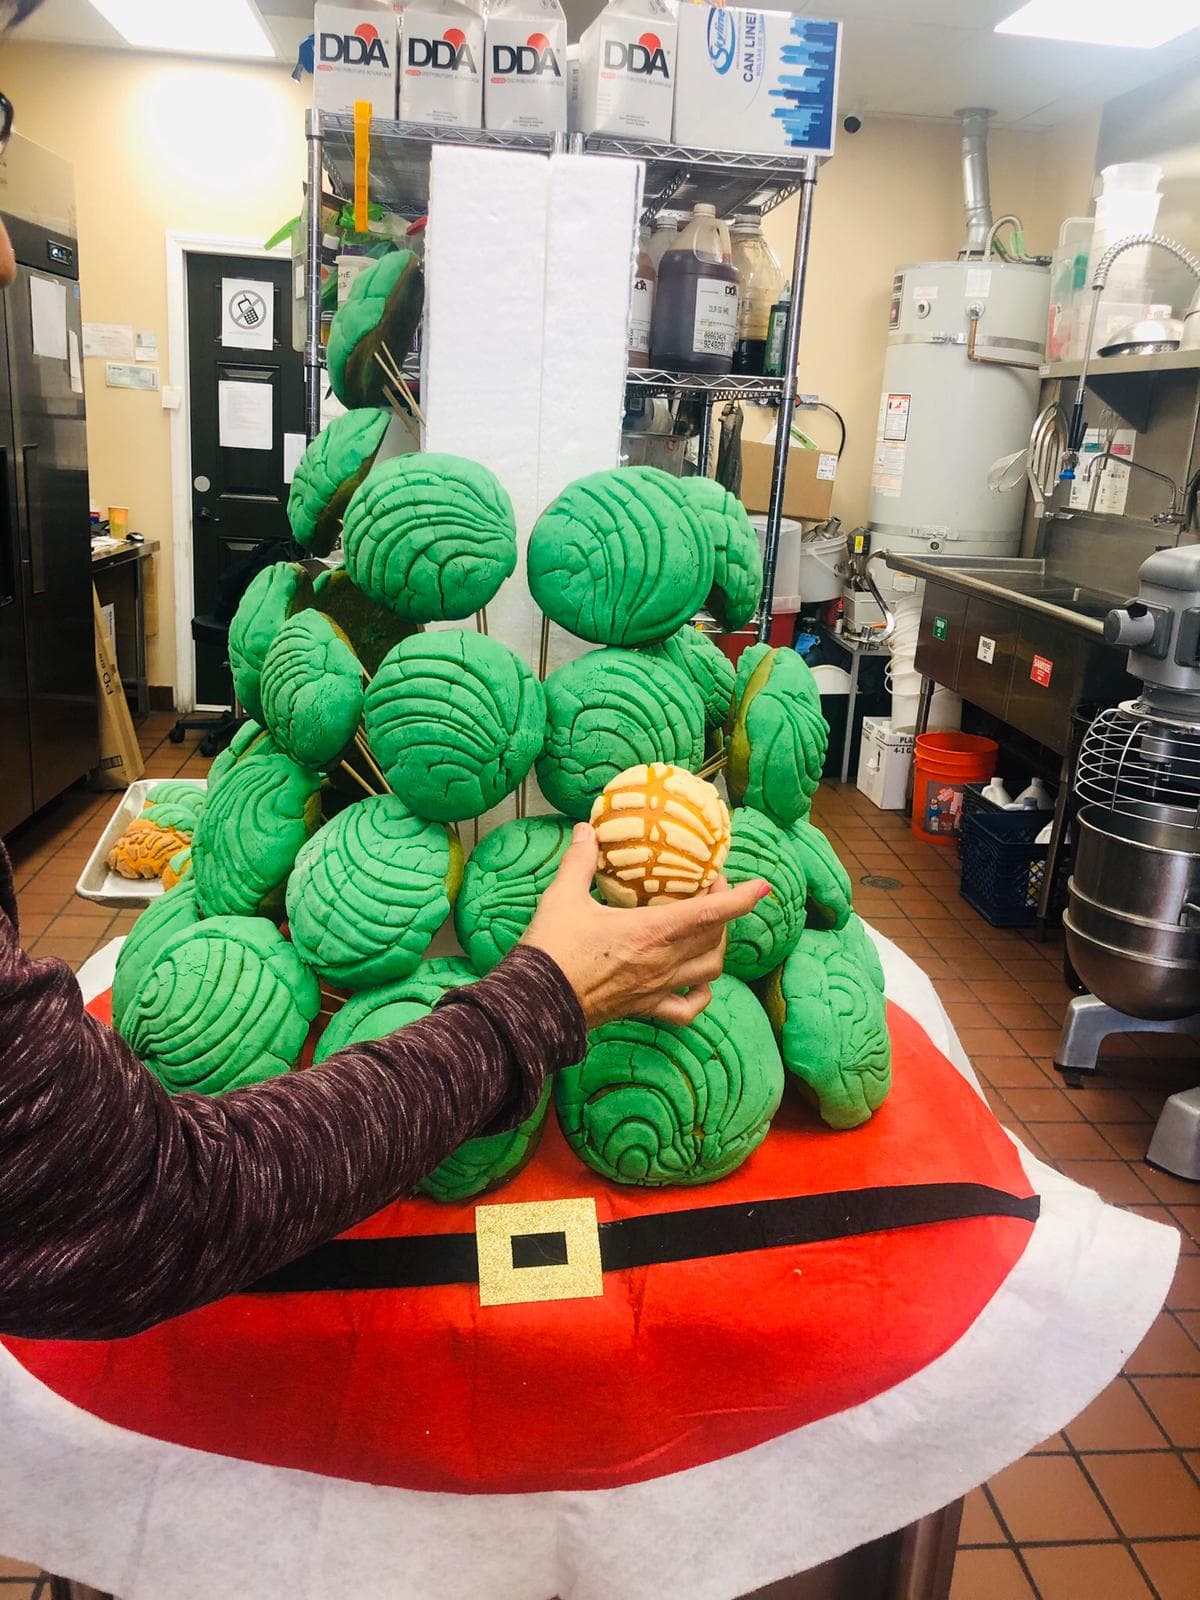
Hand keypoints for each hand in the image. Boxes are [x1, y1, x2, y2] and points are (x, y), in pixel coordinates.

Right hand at [521, 823, 768, 1029]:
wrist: (535, 1004)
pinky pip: (686, 1009)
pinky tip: (700, 984)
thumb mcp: (563, 897)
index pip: (710, 913)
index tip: (761, 886)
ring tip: (709, 928)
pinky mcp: (645, 1008)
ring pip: (710, 970)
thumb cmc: (552, 949)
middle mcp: (664, 961)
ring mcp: (658, 988)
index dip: (740, 898)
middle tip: (712, 888)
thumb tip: (584, 830)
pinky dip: (701, 997)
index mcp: (652, 931)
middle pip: (714, 936)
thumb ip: (579, 861)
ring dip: (717, 947)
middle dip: (724, 911)